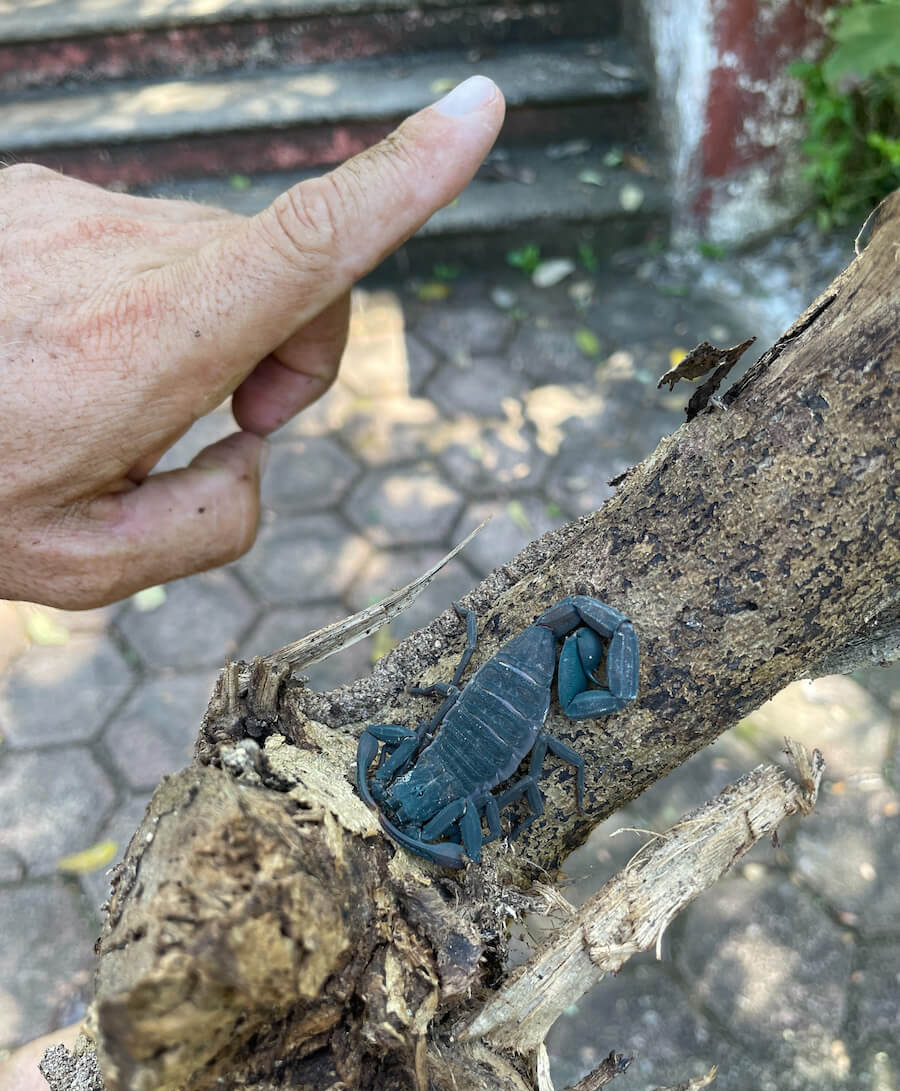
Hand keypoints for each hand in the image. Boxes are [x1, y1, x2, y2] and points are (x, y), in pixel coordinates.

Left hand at [0, 76, 503, 608]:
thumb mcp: (85, 566)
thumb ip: (212, 526)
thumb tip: (249, 456)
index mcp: (143, 349)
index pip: (307, 244)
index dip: (406, 179)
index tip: (479, 111)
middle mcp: (116, 254)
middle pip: (292, 267)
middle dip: (304, 347)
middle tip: (243, 426)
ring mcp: (73, 209)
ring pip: (222, 254)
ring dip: (221, 327)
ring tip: (130, 396)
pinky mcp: (43, 194)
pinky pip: (152, 243)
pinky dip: (157, 301)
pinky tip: (82, 351)